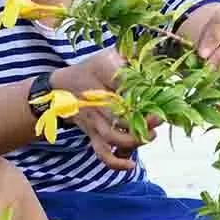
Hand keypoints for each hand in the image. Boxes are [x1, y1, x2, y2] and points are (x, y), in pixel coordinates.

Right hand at [58, 49, 149, 169]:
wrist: (61, 88)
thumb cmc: (92, 70)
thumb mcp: (109, 55)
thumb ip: (130, 54)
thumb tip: (153, 56)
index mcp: (100, 73)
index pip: (120, 79)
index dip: (139, 87)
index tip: (157, 91)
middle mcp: (95, 98)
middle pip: (119, 112)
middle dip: (143, 118)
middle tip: (159, 116)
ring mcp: (94, 120)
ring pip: (112, 136)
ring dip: (134, 139)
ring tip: (151, 135)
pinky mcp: (93, 135)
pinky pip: (102, 152)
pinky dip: (116, 162)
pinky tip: (131, 164)